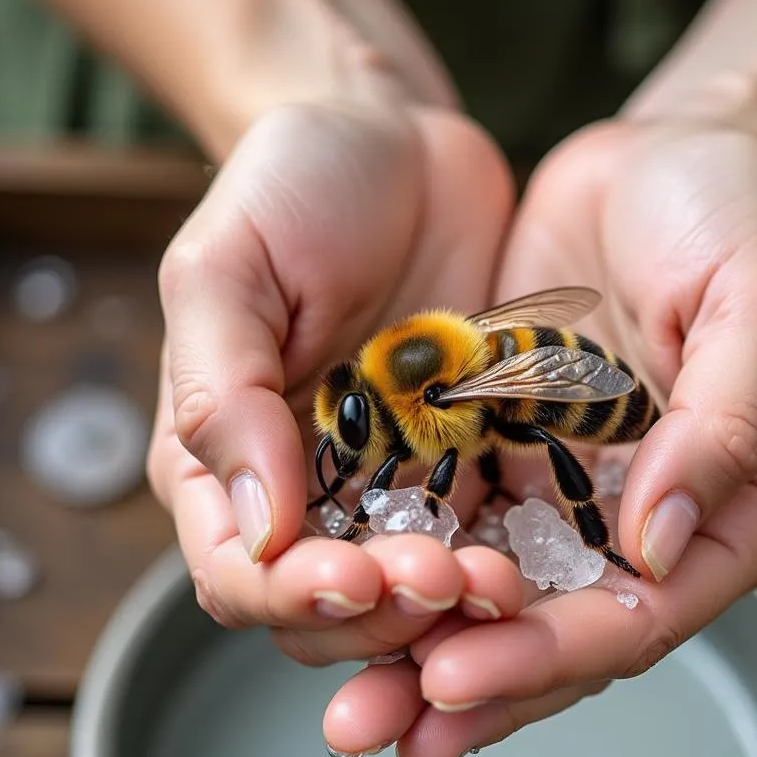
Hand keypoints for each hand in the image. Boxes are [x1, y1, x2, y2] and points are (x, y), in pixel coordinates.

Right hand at [146, 99, 525, 706]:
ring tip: (501, 584)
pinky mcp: (462, 463)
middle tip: (444, 581)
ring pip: (409, 595)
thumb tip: (254, 527)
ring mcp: (389, 483)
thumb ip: (219, 393)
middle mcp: (303, 489)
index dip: (289, 595)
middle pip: (326, 608)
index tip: (352, 575)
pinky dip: (505, 563)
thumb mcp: (226, 267)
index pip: (238, 572)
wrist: (400, 141)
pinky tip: (537, 559)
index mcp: (224, 457)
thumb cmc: (294, 185)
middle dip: (382, 615)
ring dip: (450, 610)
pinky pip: (481, 539)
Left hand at [323, 118, 756, 756]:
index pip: (637, 615)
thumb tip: (658, 546)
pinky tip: (340, 597)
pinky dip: (403, 567)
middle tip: (374, 727)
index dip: (549, 655)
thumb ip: (725, 425)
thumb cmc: (738, 216)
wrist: (667, 159)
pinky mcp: (508, 452)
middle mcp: (642, 524)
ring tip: (345, 704)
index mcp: (725, 512)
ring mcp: (569, 492)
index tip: (457, 674)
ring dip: (417, 650)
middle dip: (466, 683)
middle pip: (555, 633)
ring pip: (493, 596)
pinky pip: (453, 525)